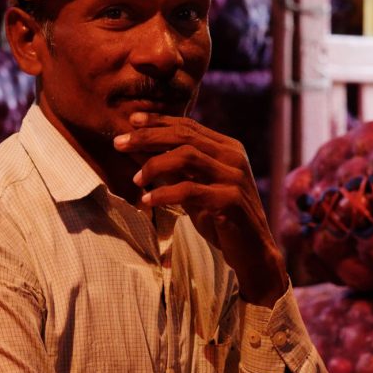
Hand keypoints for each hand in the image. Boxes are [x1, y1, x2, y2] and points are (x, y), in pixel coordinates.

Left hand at [115, 115, 287, 306]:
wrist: (252, 252)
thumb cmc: (221, 220)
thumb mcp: (194, 189)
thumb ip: (173, 170)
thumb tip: (138, 151)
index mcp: (228, 148)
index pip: (188, 126)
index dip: (158, 121)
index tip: (131, 120)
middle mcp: (233, 157)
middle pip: (184, 136)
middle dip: (148, 137)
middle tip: (119, 144)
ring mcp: (233, 177)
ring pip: (187, 157)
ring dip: (154, 165)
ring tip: (136, 179)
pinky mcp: (230, 200)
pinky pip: (190, 190)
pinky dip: (163, 194)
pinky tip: (147, 200)